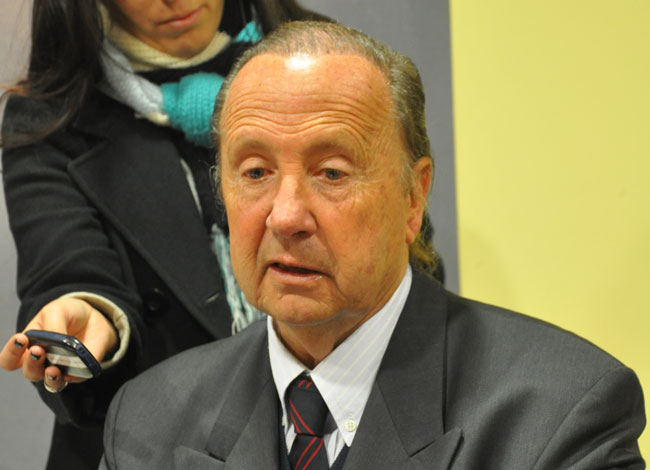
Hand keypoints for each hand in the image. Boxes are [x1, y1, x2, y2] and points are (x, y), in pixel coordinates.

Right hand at [0, 297, 117, 391]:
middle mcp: (40, 362)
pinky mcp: (79, 372)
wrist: (91, 316)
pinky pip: (76, 378)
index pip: (9, 359)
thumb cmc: (66, 314)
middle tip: (38, 351)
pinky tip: (77, 366)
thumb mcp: (56, 311)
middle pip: (29, 372)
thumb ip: (53, 326)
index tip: (20, 339)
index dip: (11, 353)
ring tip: (53, 369)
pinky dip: (76, 374)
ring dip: (50, 378)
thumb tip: (58, 343)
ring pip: (50, 383)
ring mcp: (59, 369)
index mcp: (27, 347)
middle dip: (32, 363)